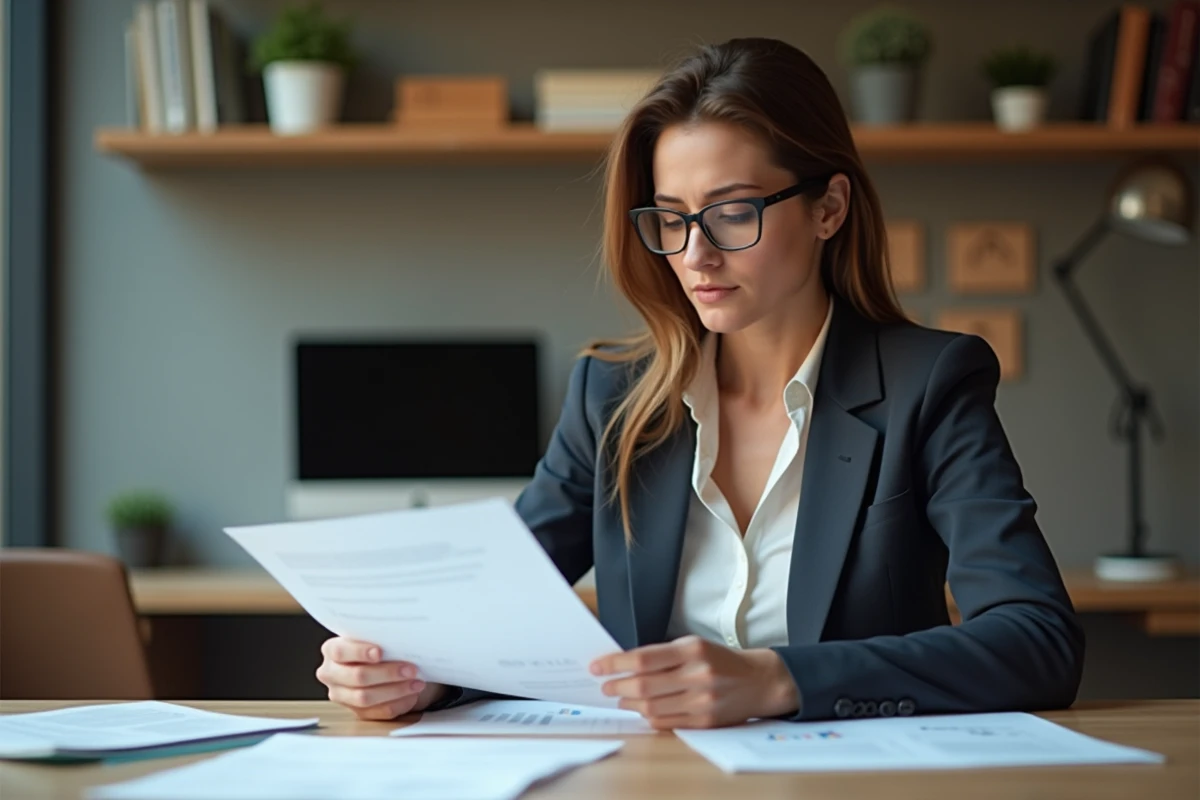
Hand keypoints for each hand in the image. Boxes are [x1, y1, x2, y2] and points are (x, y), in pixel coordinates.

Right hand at [316, 637, 446, 720]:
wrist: (385, 665)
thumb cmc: (380, 647)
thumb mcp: (376, 638)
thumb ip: (379, 639)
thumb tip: (399, 639)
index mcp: (331, 650)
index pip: (340, 651)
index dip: (359, 652)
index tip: (380, 652)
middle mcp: (331, 674)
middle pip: (357, 676)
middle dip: (387, 673)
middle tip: (410, 669)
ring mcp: (342, 696)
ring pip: (366, 698)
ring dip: (396, 690)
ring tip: (416, 683)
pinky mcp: (358, 712)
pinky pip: (379, 711)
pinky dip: (399, 702)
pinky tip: (412, 694)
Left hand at [589, 635, 798, 728]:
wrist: (759, 681)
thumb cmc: (721, 660)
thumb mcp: (694, 645)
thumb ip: (663, 655)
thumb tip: (624, 664)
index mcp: (692, 650)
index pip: (643, 659)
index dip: (615, 663)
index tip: (598, 666)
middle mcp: (697, 675)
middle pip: (643, 686)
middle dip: (617, 687)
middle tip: (605, 687)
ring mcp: (701, 701)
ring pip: (651, 707)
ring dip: (629, 704)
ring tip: (621, 699)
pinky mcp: (704, 721)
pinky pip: (665, 722)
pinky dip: (648, 717)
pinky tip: (642, 710)